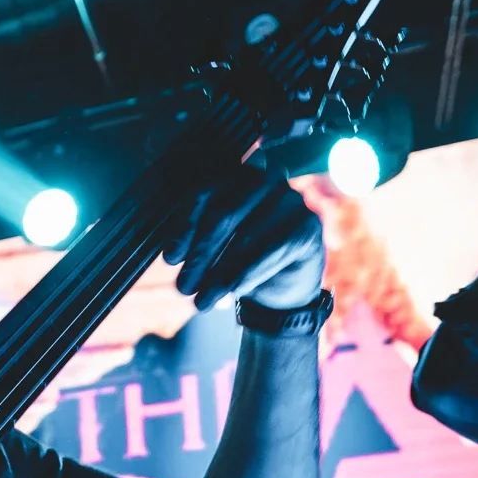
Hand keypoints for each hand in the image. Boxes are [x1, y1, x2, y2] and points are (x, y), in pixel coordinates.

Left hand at [166, 163, 325, 312]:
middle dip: (199, 256)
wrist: (283, 285)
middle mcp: (265, 180)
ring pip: (245, 237)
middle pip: (223, 216)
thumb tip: (172, 254)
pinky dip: (245, 276)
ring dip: (218, 274)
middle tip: (183, 288)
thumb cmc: (241, 259)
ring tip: (201, 301)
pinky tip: (229, 295)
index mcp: (236, 176)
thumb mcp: (213, 248)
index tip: (170, 259)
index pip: (204, 194)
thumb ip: (193, 242)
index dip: (184, 228)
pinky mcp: (307, 226)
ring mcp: (290, 200)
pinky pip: (270, 252)